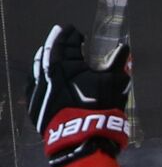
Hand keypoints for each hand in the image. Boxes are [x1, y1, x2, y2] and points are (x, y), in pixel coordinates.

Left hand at [27, 25, 131, 166]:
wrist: (81, 136)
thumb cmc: (99, 105)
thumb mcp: (114, 82)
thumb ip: (118, 63)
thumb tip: (124, 48)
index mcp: (65, 64)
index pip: (67, 43)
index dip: (71, 35)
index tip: (75, 30)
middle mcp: (47, 73)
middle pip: (49, 51)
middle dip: (56, 41)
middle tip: (60, 33)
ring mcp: (38, 89)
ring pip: (37, 67)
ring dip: (44, 56)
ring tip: (48, 51)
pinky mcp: (34, 104)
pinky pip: (32, 83)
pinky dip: (37, 74)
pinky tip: (40, 74)